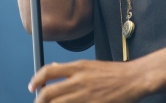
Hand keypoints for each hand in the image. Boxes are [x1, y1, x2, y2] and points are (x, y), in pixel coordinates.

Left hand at [29, 60, 146, 102]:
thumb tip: (53, 68)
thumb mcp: (91, 65)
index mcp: (78, 67)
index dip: (36, 80)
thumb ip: (72, 69)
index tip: (32, 88)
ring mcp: (84, 96)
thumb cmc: (114, 73)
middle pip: (47, 94)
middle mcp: (78, 80)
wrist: (133, 79)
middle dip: (38, 102)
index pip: (48, 71)